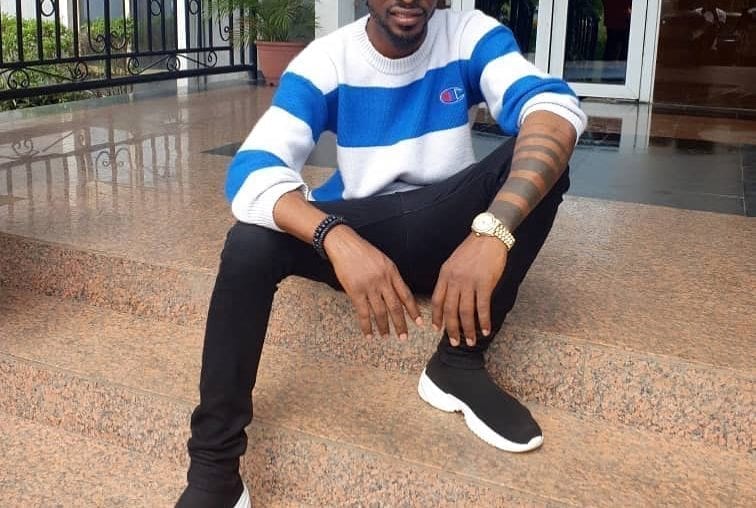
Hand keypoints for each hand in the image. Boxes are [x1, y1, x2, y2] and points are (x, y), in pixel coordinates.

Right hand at [324, 225, 421, 339]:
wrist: (345, 245)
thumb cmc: (362, 251)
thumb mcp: (383, 260)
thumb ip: (390, 276)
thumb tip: (397, 293)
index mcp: (392, 272)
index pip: (406, 295)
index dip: (413, 310)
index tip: (418, 322)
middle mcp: (383, 281)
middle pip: (395, 307)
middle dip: (400, 324)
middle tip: (404, 337)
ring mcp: (370, 287)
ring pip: (380, 312)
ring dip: (384, 327)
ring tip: (386, 337)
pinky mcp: (356, 291)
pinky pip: (363, 313)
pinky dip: (366, 326)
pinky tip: (369, 334)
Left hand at [431, 233, 507, 346]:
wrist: (489, 236)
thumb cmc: (472, 249)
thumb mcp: (453, 262)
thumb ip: (450, 279)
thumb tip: (450, 297)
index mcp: (445, 275)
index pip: (437, 300)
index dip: (437, 317)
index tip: (437, 329)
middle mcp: (454, 280)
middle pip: (450, 310)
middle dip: (451, 329)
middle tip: (455, 343)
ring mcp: (469, 282)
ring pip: (466, 312)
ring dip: (468, 330)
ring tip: (470, 341)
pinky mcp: (485, 283)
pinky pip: (482, 307)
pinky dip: (484, 321)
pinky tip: (486, 330)